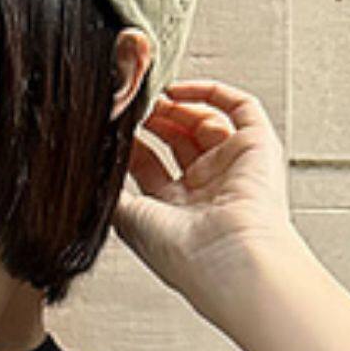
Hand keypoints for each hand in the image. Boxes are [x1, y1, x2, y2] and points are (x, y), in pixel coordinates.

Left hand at [114, 79, 297, 300]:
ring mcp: (234, 166)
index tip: (113, 129)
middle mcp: (208, 188)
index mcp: (179, 211)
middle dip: (154, 120)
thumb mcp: (129, 221)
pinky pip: (240, 107)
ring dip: (177, 106)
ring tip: (150, 98)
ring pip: (206, 121)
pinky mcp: (258, 147)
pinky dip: (211, 92)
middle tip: (132, 107)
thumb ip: (111, 193)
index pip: (153, 167)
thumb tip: (92, 172)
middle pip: (179, 140)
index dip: (132, 145)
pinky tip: (179, 89)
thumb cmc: (184, 254)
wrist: (229, 261)